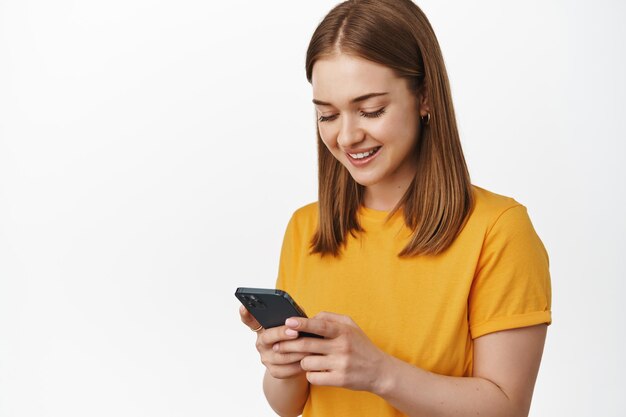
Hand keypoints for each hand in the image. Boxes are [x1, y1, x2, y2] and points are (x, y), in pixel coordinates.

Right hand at [239, 305, 307, 378]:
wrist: (299, 360)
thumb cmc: (297, 336)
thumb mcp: (294, 324)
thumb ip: (294, 316)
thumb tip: (298, 316)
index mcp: (263, 328)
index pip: (250, 320)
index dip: (246, 314)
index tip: (244, 307)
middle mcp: (261, 343)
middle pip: (267, 337)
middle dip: (281, 334)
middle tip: (295, 332)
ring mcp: (266, 358)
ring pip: (280, 355)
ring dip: (296, 351)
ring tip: (310, 346)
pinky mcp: (274, 371)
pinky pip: (287, 369)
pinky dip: (299, 364)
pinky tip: (308, 359)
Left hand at [273, 312, 390, 392]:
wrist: (379, 371)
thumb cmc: (361, 345)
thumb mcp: (351, 325)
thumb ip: (330, 318)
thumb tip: (309, 317)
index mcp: (344, 331)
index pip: (319, 325)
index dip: (302, 323)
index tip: (288, 321)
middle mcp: (342, 346)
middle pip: (307, 345)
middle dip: (288, 345)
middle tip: (277, 346)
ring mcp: (341, 364)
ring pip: (307, 362)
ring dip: (302, 361)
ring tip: (306, 359)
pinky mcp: (339, 380)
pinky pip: (313, 377)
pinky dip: (310, 374)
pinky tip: (314, 371)